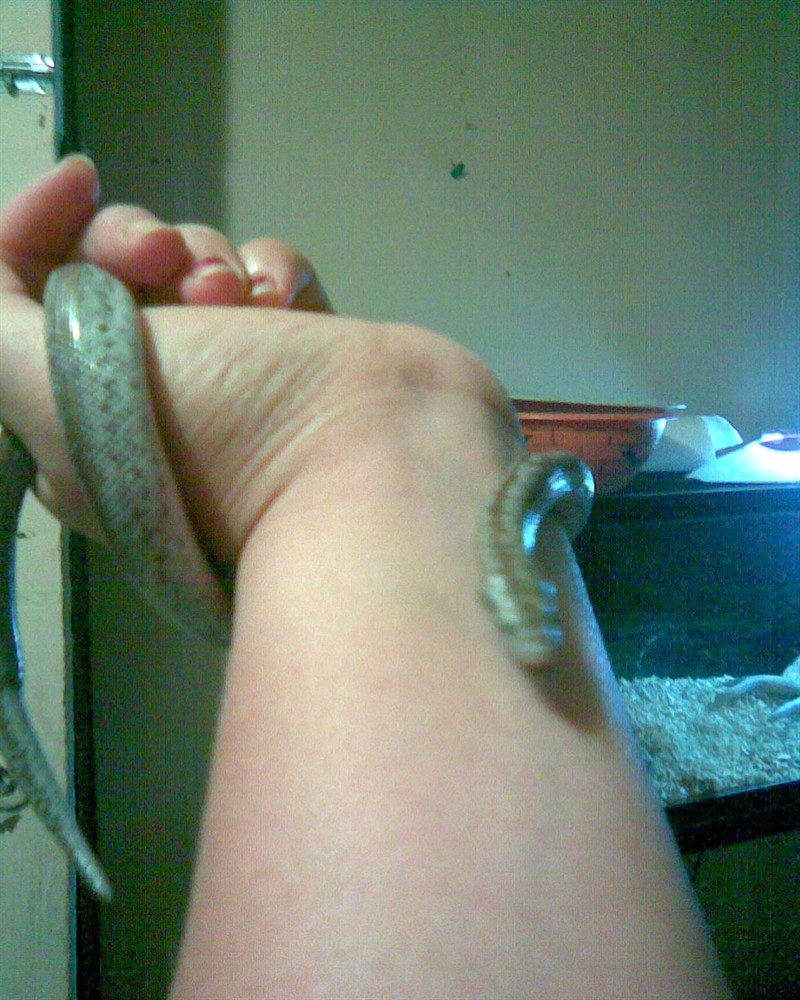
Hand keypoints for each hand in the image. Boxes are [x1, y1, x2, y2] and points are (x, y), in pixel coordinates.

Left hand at [0, 155, 511, 564]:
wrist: (371, 462)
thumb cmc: (212, 435)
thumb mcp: (51, 391)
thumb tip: (0, 257)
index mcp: (75, 417)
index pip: (26, 297)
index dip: (36, 227)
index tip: (78, 186)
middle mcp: (148, 391)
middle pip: (110, 267)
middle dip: (134, 243)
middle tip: (168, 264)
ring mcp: (228, 367)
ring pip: (191, 260)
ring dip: (209, 258)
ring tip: (240, 302)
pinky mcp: (296, 346)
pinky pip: (265, 271)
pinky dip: (272, 272)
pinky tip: (287, 305)